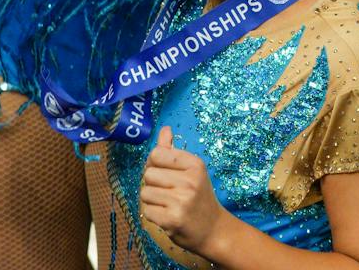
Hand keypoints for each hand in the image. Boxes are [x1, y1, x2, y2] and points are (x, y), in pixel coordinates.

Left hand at [139, 127, 228, 255]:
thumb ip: (173, 150)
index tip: (164, 173)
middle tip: (168, 192)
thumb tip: (164, 129)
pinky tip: (166, 215)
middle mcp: (189, 181)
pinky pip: (146, 211)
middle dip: (153, 184)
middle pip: (148, 174)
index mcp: (195, 164)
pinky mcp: (172, 220)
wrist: (213, 230)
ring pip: (145, 193)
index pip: (156, 154)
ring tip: (167, 204)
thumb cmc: (199, 197)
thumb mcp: (192, 170)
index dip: (154, 164)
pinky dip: (153, 214)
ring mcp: (181, 201)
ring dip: (152, 200)